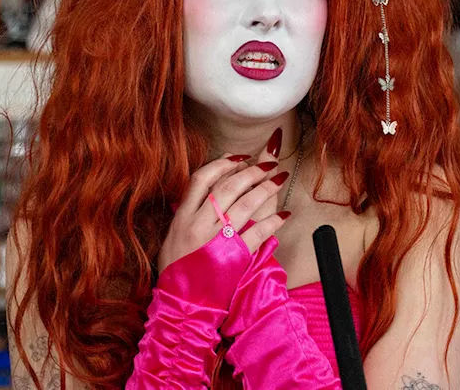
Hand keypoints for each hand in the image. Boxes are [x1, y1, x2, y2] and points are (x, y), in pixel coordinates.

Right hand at [158, 136, 289, 270]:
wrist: (180, 303)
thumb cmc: (177, 268)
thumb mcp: (175, 234)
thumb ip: (189, 208)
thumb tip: (208, 181)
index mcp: (182, 217)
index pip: (201, 178)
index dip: (222, 163)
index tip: (239, 157)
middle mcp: (197, 225)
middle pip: (227, 187)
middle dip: (251, 172)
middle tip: (268, 164)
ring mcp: (215, 241)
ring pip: (245, 205)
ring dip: (266, 189)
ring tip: (280, 179)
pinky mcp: (233, 257)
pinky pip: (258, 233)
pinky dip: (273, 221)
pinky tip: (284, 215)